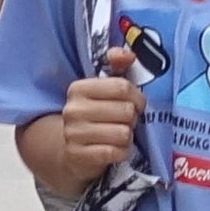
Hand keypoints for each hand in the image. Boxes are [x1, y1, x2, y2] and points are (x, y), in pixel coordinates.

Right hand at [50, 43, 144, 180]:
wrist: (72, 152)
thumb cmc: (96, 116)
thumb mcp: (104, 89)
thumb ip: (117, 67)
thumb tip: (128, 54)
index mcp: (79, 88)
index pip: (122, 87)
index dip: (137, 97)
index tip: (136, 104)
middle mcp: (72, 109)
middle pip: (126, 111)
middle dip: (132, 119)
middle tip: (125, 122)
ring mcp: (73, 134)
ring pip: (123, 133)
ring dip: (127, 137)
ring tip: (118, 136)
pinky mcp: (78, 156)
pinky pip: (116, 152)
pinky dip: (121, 152)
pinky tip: (114, 150)